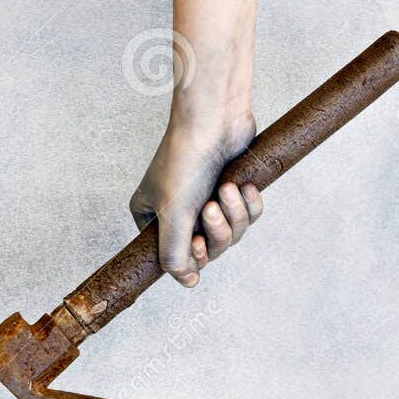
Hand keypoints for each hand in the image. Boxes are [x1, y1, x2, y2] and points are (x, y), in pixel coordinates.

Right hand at [130, 116, 262, 287]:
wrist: (214, 116)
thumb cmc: (185, 161)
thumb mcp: (173, 215)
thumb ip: (174, 255)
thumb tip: (188, 283)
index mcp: (149, 217)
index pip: (173, 257)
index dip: (192, 255)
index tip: (196, 241)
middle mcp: (175, 211)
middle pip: (206, 248)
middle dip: (217, 232)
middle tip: (212, 210)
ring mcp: (205, 199)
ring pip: (230, 233)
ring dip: (234, 215)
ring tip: (229, 190)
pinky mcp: (231, 188)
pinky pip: (247, 215)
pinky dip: (249, 204)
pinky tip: (245, 185)